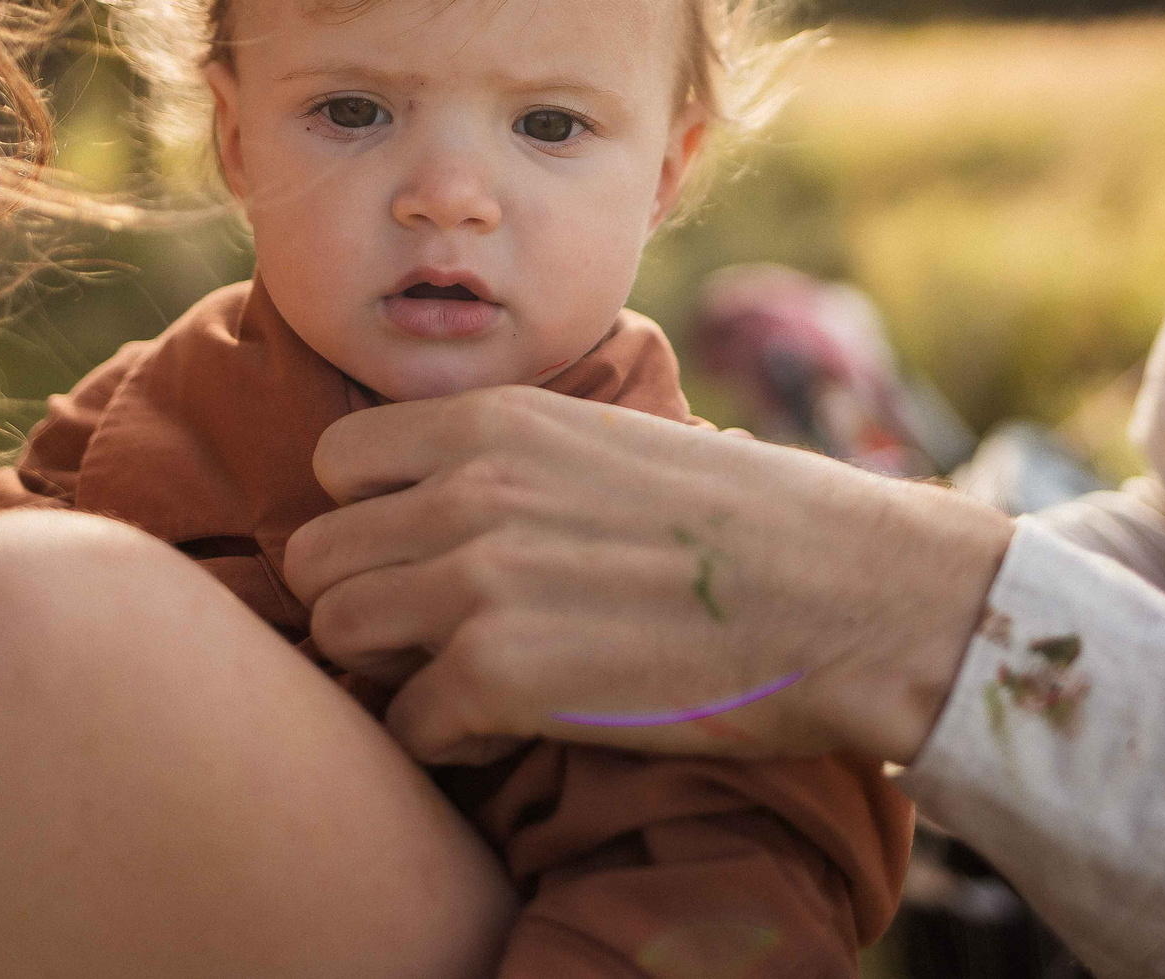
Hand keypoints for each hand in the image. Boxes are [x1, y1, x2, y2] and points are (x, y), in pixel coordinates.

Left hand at [284, 387, 1015, 766]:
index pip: (337, 467)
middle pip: (318, 556)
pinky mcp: (499, 676)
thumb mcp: (610, 439)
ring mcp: (478, 582)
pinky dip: (447, 741)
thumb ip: (515, 457)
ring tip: (467, 681)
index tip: (417, 559)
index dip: (368, 522)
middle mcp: (469, 490)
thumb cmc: (750, 522)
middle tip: (432, 637)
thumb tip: (443, 493)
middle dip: (366, 603)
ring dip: (394, 672)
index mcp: (495, 422)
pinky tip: (512, 726)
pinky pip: (405, 726)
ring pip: (340, 634)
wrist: (846, 592)